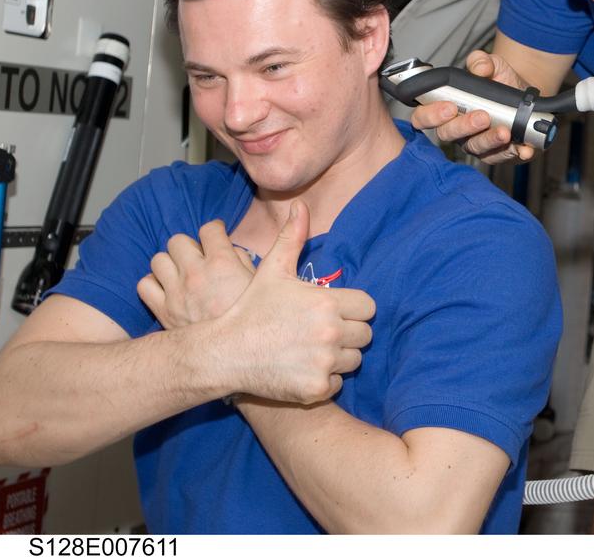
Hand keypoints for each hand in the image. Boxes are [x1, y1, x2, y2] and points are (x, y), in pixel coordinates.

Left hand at [138, 221, 254, 328]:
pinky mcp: (163, 311)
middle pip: (177, 240)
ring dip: (169, 263)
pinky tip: (167, 289)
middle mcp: (196, 273)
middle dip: (189, 245)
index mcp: (223, 263)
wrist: (236, 357)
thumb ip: (245, 262)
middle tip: (198, 256)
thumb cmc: (255, 321)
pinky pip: (144, 285)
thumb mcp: (262, 285)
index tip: (217, 236)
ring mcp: (176, 292)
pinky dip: (153, 284)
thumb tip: (233, 251)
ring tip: (182, 272)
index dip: (215, 230)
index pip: (209, 228)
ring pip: (158, 259)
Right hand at [210, 201, 375, 403]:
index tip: (333, 312)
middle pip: (365, 334)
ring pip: (354, 360)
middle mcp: (331, 332)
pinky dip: (325, 380)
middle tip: (320, 333)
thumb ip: (292, 237)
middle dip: (348, 333)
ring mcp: (324, 362)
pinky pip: (339, 384)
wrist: (224, 352)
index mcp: (327, 302)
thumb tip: (300, 205)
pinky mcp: (316, 388)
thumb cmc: (250, 309)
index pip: (368, 307)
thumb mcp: (271, 270)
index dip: (353, 309)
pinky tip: (302, 370)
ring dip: (338, 357)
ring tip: (310, 350)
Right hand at [407, 50, 537, 164]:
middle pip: (449, 136)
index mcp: (445, 109)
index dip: (430, 116)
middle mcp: (457, 130)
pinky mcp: (499, 153)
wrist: (524, 91)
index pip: (423, 118)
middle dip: (464, 127)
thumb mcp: (491, 64)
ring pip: (476, 148)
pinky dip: (515, 153)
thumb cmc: (498, 79)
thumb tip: (481, 68)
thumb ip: (481, 61)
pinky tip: (524, 148)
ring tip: (504, 131)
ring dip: (489, 141)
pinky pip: (504, 157)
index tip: (449, 107)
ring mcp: (476, 144)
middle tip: (482, 117)